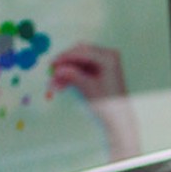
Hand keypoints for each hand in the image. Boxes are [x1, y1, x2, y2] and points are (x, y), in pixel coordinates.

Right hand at [50, 43, 139, 160]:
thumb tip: (57, 69)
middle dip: (64, 65)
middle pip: (79, 55)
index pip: (82, 52)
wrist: (119, 119)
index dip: (65, 57)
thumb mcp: (88, 88)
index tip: (51, 63)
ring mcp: (103, 64)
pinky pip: (81, 71)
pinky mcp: (98, 72)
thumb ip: (72, 75)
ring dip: (66, 73)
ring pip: (78, 64)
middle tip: (52, 74)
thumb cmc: (108, 104)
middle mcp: (107, 56)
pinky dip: (71, 77)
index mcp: (108, 57)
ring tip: (54, 86)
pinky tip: (61, 86)